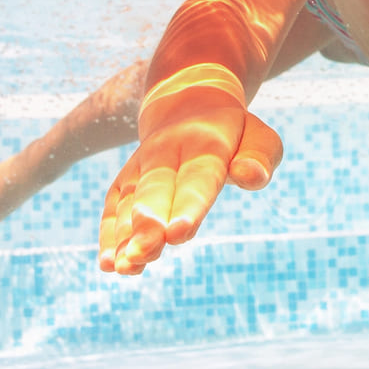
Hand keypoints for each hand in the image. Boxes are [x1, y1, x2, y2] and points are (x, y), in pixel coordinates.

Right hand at [98, 64, 284, 273]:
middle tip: (143, 253)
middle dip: (147, 223)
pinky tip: (108, 264)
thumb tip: (251, 176)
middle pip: (154, 190)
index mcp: (203, 143)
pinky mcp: (125, 181)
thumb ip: (260, 156)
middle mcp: (164, 153)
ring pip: (130, 201)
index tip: (177, 234)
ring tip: (125, 267)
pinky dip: (108, 234)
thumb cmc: (234, 133)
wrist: (188, 101)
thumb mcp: (258, 136)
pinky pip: (113, 206)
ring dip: (125, 236)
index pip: (196, 178)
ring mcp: (140, 167)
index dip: (187, 207)